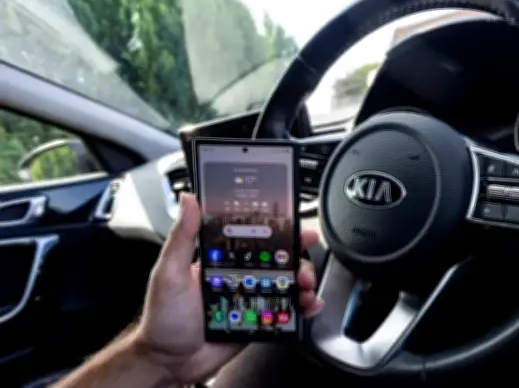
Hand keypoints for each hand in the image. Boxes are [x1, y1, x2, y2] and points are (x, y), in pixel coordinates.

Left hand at [132, 193, 323, 384]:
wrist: (171, 362)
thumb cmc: (164, 319)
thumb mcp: (169, 273)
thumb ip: (182, 237)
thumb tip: (189, 200)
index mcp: (222, 260)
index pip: (255, 238)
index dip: (277, 229)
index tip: (293, 222)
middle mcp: (240, 276)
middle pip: (279, 259)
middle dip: (298, 255)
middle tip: (303, 258)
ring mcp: (252, 297)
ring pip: (288, 283)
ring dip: (304, 280)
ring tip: (305, 286)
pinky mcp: (259, 320)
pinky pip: (287, 310)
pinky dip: (304, 306)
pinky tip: (309, 304)